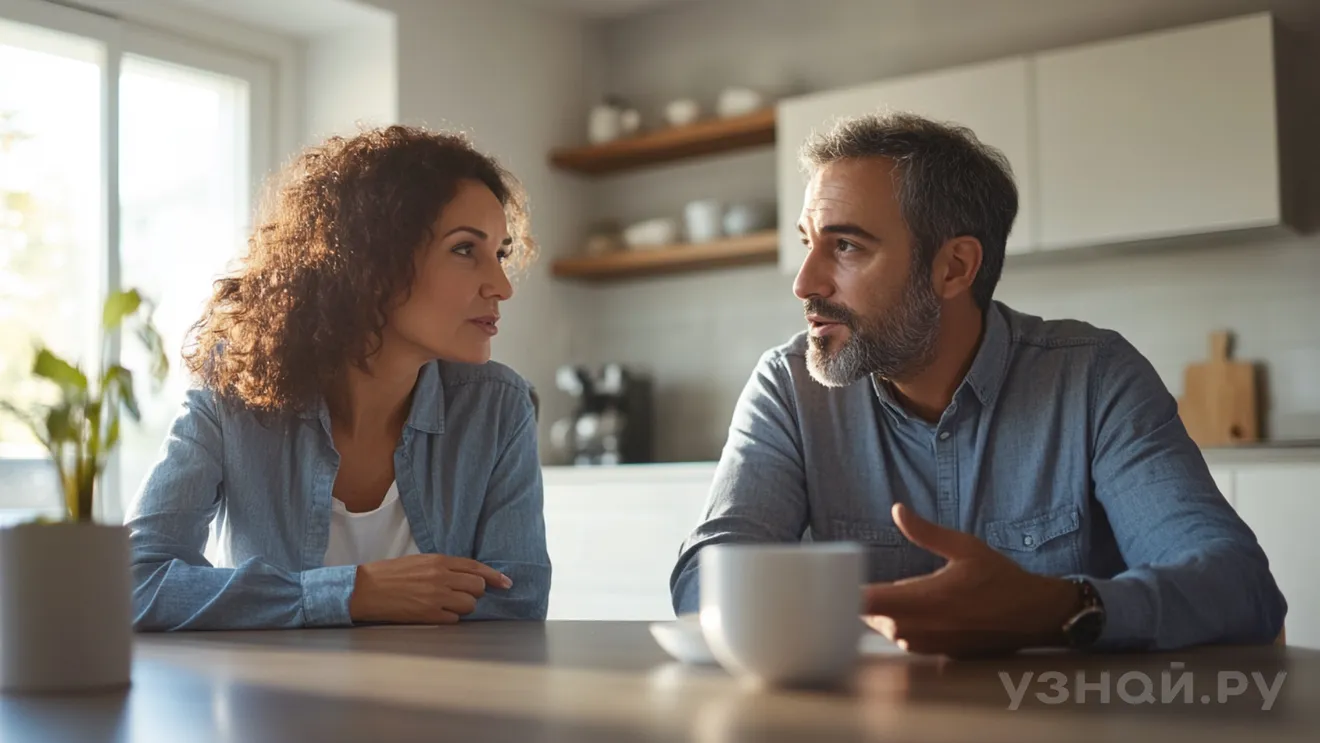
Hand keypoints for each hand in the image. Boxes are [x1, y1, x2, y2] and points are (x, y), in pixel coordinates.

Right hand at [349, 554, 511, 624]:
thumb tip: (469, 576)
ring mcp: (435, 597)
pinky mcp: (428, 615)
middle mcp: (441, 577)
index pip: (476, 568)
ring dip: (463, 607)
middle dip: (475, 593)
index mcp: (439, 561)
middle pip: (478, 587)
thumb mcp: (420, 561)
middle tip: (463, 595)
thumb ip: (445, 567)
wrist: (365, 589)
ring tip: (446, 605)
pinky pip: (454, 620)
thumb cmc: (392, 574)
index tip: (507, 583)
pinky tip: (437, 614)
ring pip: (469, 605)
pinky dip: (450, 618)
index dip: (495, 576)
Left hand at [862, 504, 1078, 656]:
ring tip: (874, 595)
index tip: (834, 579)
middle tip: (847, 582)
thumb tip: (897, 510)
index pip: (871, 602)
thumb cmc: (1000, 578)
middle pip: (874, 619)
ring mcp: (931, 643)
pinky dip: (898, 626)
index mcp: (927, 598)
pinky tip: (902, 610)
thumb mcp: (965, 547)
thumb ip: (926, 532)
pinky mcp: (939, 652)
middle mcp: (924, 626)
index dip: (848, 594)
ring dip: (881, 615)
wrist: (1033, 615)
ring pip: (889, 631)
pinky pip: (906, 640)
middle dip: (862, 603)